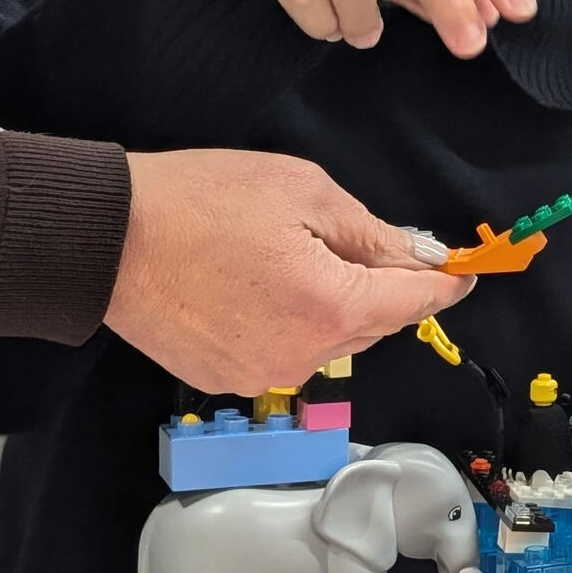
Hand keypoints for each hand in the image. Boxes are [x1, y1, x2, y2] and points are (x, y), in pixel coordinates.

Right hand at [107, 149, 475, 393]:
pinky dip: (292, 321)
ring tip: (293, 255)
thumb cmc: (200, 201)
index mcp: (331, 306)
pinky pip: (287, 350)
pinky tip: (262, 284)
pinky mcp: (228, 379)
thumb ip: (371, 233)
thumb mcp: (304, 192)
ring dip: (335, 304)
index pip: (415, 303)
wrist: (104, 237)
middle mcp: (303, 354)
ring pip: (333, 339)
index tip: (467, 274)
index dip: (446, 285)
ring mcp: (263, 374)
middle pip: (377, 323)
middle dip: (383, 285)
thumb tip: (419, 257)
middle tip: (365, 243)